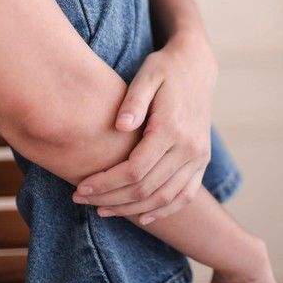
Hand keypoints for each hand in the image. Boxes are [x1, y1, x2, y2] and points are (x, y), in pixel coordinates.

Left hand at [71, 29, 216, 224]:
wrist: (196, 66)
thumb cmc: (164, 69)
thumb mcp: (147, 75)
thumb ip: (133, 100)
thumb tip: (119, 126)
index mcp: (172, 128)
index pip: (134, 170)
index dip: (105, 183)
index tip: (80, 187)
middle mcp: (189, 147)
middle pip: (147, 189)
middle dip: (111, 199)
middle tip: (81, 199)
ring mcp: (199, 157)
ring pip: (164, 198)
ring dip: (132, 209)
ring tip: (102, 210)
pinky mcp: (202, 161)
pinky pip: (185, 195)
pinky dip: (164, 211)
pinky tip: (141, 217)